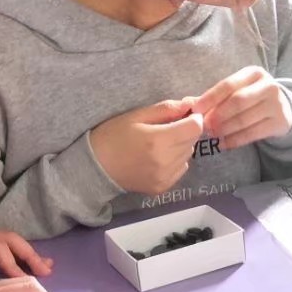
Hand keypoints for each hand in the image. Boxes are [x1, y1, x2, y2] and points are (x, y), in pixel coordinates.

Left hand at [0, 226, 52, 282]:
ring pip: (8, 243)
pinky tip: (23, 269)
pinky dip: (16, 257)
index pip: (0, 247)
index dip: (14, 262)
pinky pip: (0, 249)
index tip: (24, 280)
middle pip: (11, 240)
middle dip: (30, 255)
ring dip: (26, 255)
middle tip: (47, 273)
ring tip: (45, 269)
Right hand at [90, 98, 207, 196]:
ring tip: (161, 143)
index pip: (195, 128)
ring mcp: (164, 177)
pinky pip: (180, 169)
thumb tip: (191, 103)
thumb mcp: (137, 115)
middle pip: (192, 141)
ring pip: (188, 155)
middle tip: (168, 128)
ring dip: (181, 146)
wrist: (95, 166)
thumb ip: (166, 109)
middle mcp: (164, 161)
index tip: (185, 115)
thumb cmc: (113, 135)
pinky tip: (159, 157)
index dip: (193, 119)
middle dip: (186, 131)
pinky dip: (175, 161)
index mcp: (158, 140)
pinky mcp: (161, 188)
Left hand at [193, 67, 291, 150]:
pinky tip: (223, 144)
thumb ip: (216, 97)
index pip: (229, 84)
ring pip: (244, 120)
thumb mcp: (239, 90)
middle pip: (238, 101)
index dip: (210, 97)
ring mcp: (277, 105)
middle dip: (218, 115)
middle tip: (204, 126)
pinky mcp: (279, 123)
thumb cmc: (252, 98)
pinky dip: (234, 140)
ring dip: (224, 129)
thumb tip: (188, 104)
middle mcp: (268, 86)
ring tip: (212, 134)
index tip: (195, 110)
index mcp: (254, 73)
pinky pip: (252, 134)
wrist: (284, 109)